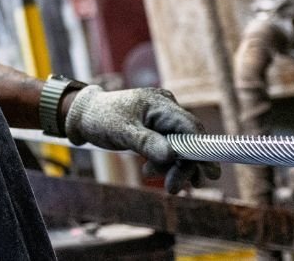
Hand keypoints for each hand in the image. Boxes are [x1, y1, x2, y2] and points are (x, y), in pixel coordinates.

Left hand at [64, 85, 221, 192]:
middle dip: (182, 166)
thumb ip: (146, 142)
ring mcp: (163, 119)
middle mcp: (167, 109)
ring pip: (180, 148)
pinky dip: (162, 162)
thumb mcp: (121, 131)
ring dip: (170, 166)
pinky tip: (149, 170)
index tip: (209, 174)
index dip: (203, 151)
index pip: (191, 128)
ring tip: (149, 174)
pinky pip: (169, 149)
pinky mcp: (158, 129)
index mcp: (160, 104)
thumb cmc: (100, 118)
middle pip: (189, 141)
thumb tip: (171, 156)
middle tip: (173, 188)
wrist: (84, 116)